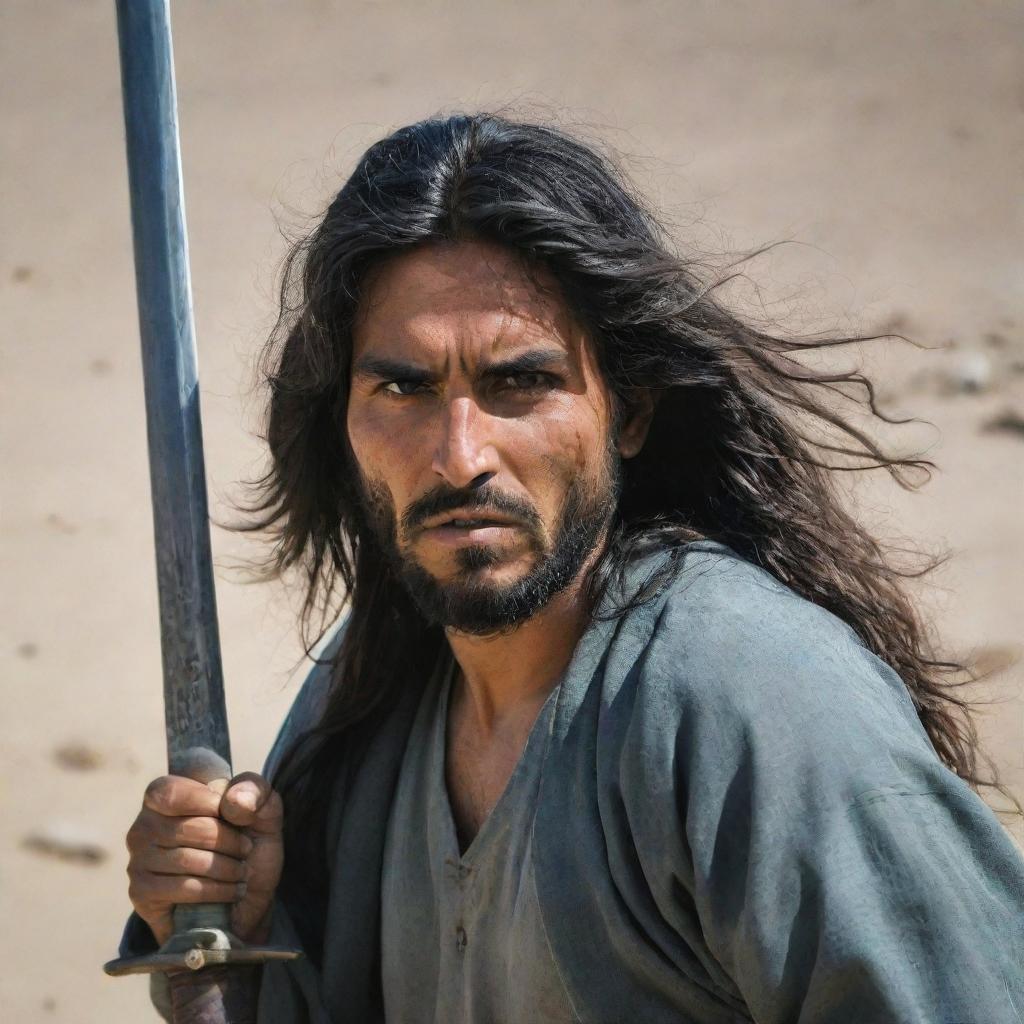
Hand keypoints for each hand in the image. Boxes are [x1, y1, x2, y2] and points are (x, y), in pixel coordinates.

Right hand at [125, 772, 283, 946]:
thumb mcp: (263, 809)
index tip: (237, 816)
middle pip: (186, 828)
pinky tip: (231, 891)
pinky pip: (181, 888)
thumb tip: (233, 800)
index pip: (172, 791)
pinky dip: (215, 890)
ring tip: (241, 872)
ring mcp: (138, 860)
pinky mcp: (141, 893)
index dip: (208, 802)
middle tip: (246, 850)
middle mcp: (143, 826)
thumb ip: (254, 789)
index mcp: (165, 796)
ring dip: (225, 868)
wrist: (246, 897)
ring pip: (185, 859)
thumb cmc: (248, 844)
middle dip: (227, 841)